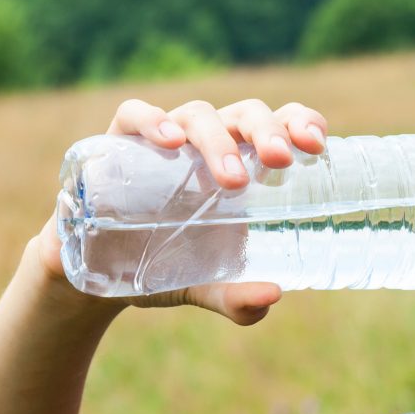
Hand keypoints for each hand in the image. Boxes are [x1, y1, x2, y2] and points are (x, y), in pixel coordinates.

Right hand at [31, 97, 329, 324]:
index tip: (317, 146)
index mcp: (245, 163)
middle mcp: (210, 142)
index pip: (282, 125)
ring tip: (233, 179)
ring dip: (219, 139)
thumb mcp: (206, 288)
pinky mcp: (118, 143)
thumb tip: (273, 296)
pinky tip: (171, 141)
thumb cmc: (167, 267)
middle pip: (247, 114)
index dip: (302, 123)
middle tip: (280, 160)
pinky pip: (134, 115)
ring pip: (199, 114)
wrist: (97, 276)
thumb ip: (238, 299)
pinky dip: (153, 121)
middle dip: (268, 131)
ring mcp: (165, 139)